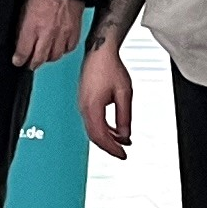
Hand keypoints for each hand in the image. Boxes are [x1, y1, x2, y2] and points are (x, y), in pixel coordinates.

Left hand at [11, 0, 83, 70]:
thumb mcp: (24, 10)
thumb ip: (22, 28)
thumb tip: (20, 42)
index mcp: (32, 26)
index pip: (23, 52)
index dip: (19, 59)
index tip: (18, 61)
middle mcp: (47, 33)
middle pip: (39, 59)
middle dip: (33, 64)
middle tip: (30, 65)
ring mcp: (62, 34)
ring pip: (55, 56)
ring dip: (48, 57)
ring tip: (44, 55)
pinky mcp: (74, 32)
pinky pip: (68, 49)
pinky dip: (63, 50)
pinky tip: (58, 47)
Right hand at [79, 41, 134, 160]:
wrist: (99, 52)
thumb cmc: (110, 68)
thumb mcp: (124, 93)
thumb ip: (124, 116)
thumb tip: (125, 134)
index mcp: (92, 107)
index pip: (100, 136)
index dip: (112, 148)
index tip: (122, 155)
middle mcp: (83, 107)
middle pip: (94, 136)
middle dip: (109, 146)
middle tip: (122, 153)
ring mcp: (82, 104)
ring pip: (92, 129)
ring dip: (107, 138)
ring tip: (121, 142)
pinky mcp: (84, 101)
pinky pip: (92, 121)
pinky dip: (103, 129)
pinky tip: (113, 130)